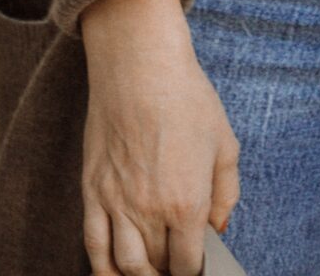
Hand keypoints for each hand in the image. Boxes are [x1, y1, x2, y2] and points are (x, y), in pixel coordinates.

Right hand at [79, 0, 240, 275]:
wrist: (139, 65)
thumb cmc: (186, 98)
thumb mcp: (224, 142)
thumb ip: (226, 193)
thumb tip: (217, 227)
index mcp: (187, 203)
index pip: (188, 265)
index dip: (194, 271)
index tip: (196, 264)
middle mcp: (150, 211)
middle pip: (156, 268)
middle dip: (167, 272)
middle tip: (173, 261)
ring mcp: (117, 202)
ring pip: (124, 266)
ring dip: (138, 274)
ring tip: (149, 269)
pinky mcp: (93, 190)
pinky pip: (93, 246)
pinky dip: (102, 269)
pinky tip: (113, 271)